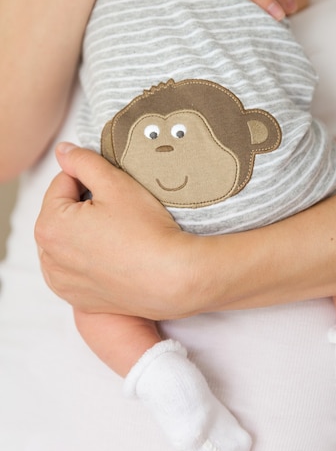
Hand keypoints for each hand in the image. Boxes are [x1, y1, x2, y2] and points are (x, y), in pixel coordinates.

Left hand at [35, 144, 198, 319]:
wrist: (173, 278)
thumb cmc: (147, 231)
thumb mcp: (116, 183)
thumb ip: (83, 162)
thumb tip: (63, 151)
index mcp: (50, 225)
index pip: (63, 183)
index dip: (91, 179)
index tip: (115, 189)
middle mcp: (48, 257)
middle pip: (62, 214)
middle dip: (83, 207)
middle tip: (119, 212)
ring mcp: (62, 282)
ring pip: (67, 243)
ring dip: (83, 233)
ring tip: (118, 235)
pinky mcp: (79, 299)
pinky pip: (75, 271)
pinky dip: (88, 261)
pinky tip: (113, 257)